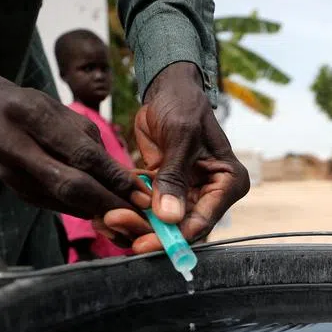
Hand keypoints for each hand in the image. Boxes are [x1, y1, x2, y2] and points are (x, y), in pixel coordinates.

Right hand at [0, 66, 146, 217]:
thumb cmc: (31, 109)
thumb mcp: (61, 112)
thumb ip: (91, 144)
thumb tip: (125, 180)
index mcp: (30, 116)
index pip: (81, 154)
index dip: (114, 178)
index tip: (142, 195)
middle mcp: (16, 146)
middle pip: (70, 185)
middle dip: (109, 204)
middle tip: (139, 218)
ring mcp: (12, 174)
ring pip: (63, 200)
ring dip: (98, 213)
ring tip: (129, 223)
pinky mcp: (15, 191)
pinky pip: (55, 205)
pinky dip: (81, 210)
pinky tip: (103, 215)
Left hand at [103, 62, 248, 254]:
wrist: (168, 89)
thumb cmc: (183, 104)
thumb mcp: (181, 136)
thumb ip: (175, 177)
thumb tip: (169, 218)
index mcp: (227, 182)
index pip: (201, 221)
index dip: (172, 238)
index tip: (142, 243)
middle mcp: (211, 194)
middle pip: (179, 228)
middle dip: (146, 230)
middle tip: (113, 222)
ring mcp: (188, 194)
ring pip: (160, 223)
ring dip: (133, 222)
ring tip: (105, 218)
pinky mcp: (166, 190)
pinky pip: (147, 208)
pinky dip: (128, 208)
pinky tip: (104, 210)